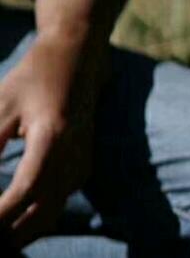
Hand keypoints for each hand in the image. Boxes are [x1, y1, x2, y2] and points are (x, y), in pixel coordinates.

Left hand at [0, 32, 104, 246]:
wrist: (78, 53)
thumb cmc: (35, 75)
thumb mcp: (2, 107)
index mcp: (54, 136)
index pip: (24, 191)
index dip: (0, 216)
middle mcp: (75, 153)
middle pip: (41, 212)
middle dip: (9, 233)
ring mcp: (82, 159)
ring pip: (51, 212)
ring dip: (21, 231)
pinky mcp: (83, 162)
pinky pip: (58, 201)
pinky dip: (35, 217)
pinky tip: (12, 221)